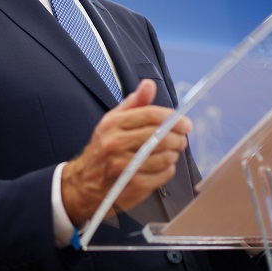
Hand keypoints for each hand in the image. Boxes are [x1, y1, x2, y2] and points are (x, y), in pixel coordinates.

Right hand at [59, 79, 189, 225]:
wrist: (85, 182)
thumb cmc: (103, 148)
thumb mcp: (113, 121)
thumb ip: (134, 103)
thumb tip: (149, 85)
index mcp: (113, 124)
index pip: (150, 115)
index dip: (173, 118)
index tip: (186, 123)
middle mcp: (115, 144)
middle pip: (159, 137)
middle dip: (177, 138)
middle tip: (182, 139)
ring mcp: (123, 166)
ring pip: (164, 157)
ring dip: (174, 154)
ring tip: (171, 152)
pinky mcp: (132, 185)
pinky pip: (162, 175)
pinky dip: (168, 170)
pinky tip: (163, 167)